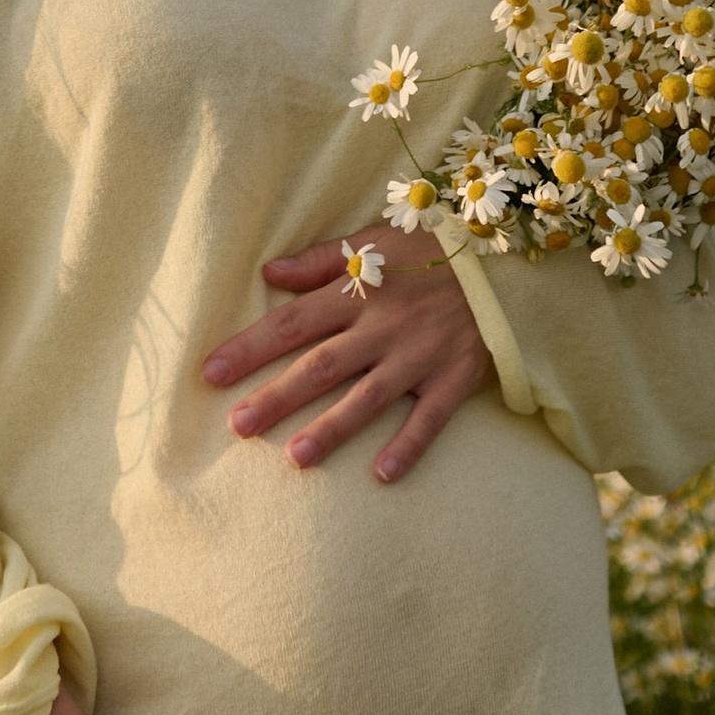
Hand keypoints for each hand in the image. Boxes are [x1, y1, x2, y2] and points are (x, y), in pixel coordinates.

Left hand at [203, 221, 488, 476]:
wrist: (502, 261)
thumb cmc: (430, 249)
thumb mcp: (373, 240)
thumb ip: (320, 259)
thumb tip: (270, 273)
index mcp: (357, 290)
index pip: (292, 323)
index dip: (250, 347)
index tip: (211, 373)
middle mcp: (383, 327)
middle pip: (321, 366)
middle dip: (277, 397)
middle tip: (238, 426)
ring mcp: (419, 356)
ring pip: (368, 397)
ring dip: (332, 428)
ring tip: (296, 459)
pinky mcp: (454, 378)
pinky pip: (430, 419)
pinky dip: (408, 445)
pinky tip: (382, 474)